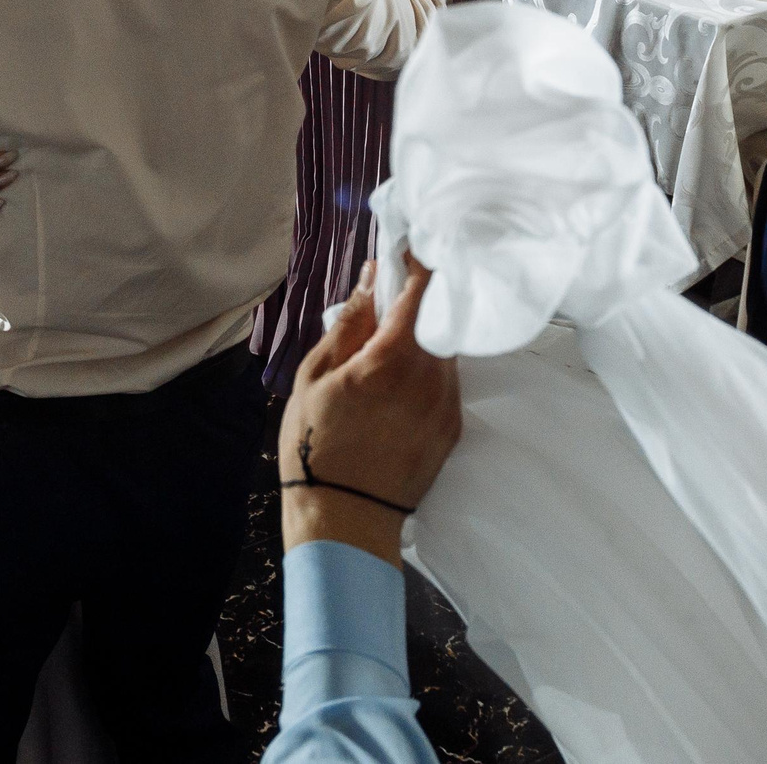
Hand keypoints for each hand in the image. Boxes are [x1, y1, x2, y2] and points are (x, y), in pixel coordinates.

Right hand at [278, 258, 460, 563]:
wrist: (344, 518)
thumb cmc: (316, 444)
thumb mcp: (314, 376)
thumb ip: (349, 324)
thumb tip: (372, 280)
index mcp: (392, 361)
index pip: (423, 292)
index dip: (419, 263)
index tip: (409, 248)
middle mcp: (430, 380)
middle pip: (440, 317)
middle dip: (421, 298)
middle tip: (393, 292)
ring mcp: (446, 406)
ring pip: (445, 348)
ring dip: (424, 334)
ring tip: (389, 341)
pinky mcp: (452, 428)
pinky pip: (446, 381)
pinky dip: (427, 367)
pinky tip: (398, 380)